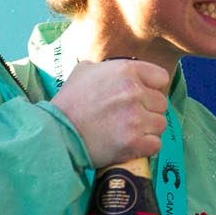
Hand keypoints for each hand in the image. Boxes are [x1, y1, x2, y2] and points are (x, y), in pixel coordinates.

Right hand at [48, 58, 169, 169]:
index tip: (140, 97)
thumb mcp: (84, 72)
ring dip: (148, 130)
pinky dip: (146, 147)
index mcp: (127, 71)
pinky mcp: (133, 142)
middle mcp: (134, 92)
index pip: (161, 78)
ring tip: (128, 132)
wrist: (54, 134)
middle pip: (161, 103)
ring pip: (160, 124)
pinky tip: (131, 146)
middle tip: (128, 118)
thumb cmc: (68, 102)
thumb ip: (106, 67)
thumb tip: (115, 69)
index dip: (152, 89)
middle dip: (148, 111)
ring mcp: (135, 118)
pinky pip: (155, 144)